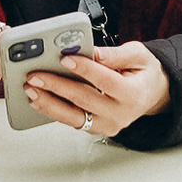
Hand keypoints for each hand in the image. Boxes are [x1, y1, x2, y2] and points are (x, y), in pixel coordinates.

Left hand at [24, 38, 169, 141]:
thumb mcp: (138, 56)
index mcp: (133, 93)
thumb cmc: (142, 73)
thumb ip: (116, 54)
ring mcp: (107, 125)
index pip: (105, 81)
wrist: (151, 94)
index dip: (84, 69)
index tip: (64, 58)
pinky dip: (53, 110)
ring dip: (49, 103)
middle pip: (84, 100)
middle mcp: (120, 113)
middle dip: (56, 86)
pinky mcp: (96, 129)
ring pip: (74, 117)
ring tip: (31, 89)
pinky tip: (39, 99)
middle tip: (36, 75)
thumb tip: (93, 52)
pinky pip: (72, 121)